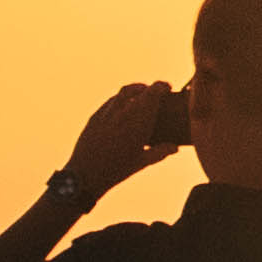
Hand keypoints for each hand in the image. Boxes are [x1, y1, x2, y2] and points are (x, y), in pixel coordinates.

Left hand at [62, 85, 181, 191]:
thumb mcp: (142, 162)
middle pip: (140, 90)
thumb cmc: (117, 170)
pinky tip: (123, 106)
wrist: (86, 174)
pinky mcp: (95, 116)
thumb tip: (175, 147)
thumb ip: (160, 152)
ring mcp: (107, 113)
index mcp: (138, 123)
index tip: (168, 88)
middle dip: (151, 88)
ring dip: (136, 90)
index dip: (161, 86)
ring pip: (124, 92)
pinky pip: (111, 101)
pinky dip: (121, 99)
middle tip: (158, 92)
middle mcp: (123, 113)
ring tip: (142, 94)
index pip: (153, 94)